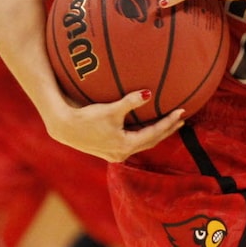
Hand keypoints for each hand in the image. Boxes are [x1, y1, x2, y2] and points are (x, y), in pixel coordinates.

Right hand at [46, 89, 184, 162]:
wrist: (63, 127)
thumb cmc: (86, 118)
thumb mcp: (111, 110)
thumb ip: (130, 102)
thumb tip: (149, 93)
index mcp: (125, 146)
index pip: (154, 134)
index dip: (169, 123)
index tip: (181, 113)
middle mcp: (122, 153)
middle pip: (151, 141)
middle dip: (167, 130)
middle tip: (182, 119)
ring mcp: (115, 152)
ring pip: (143, 143)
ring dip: (157, 133)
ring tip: (170, 123)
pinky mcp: (109, 148)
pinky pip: (134, 141)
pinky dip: (144, 133)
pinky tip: (148, 126)